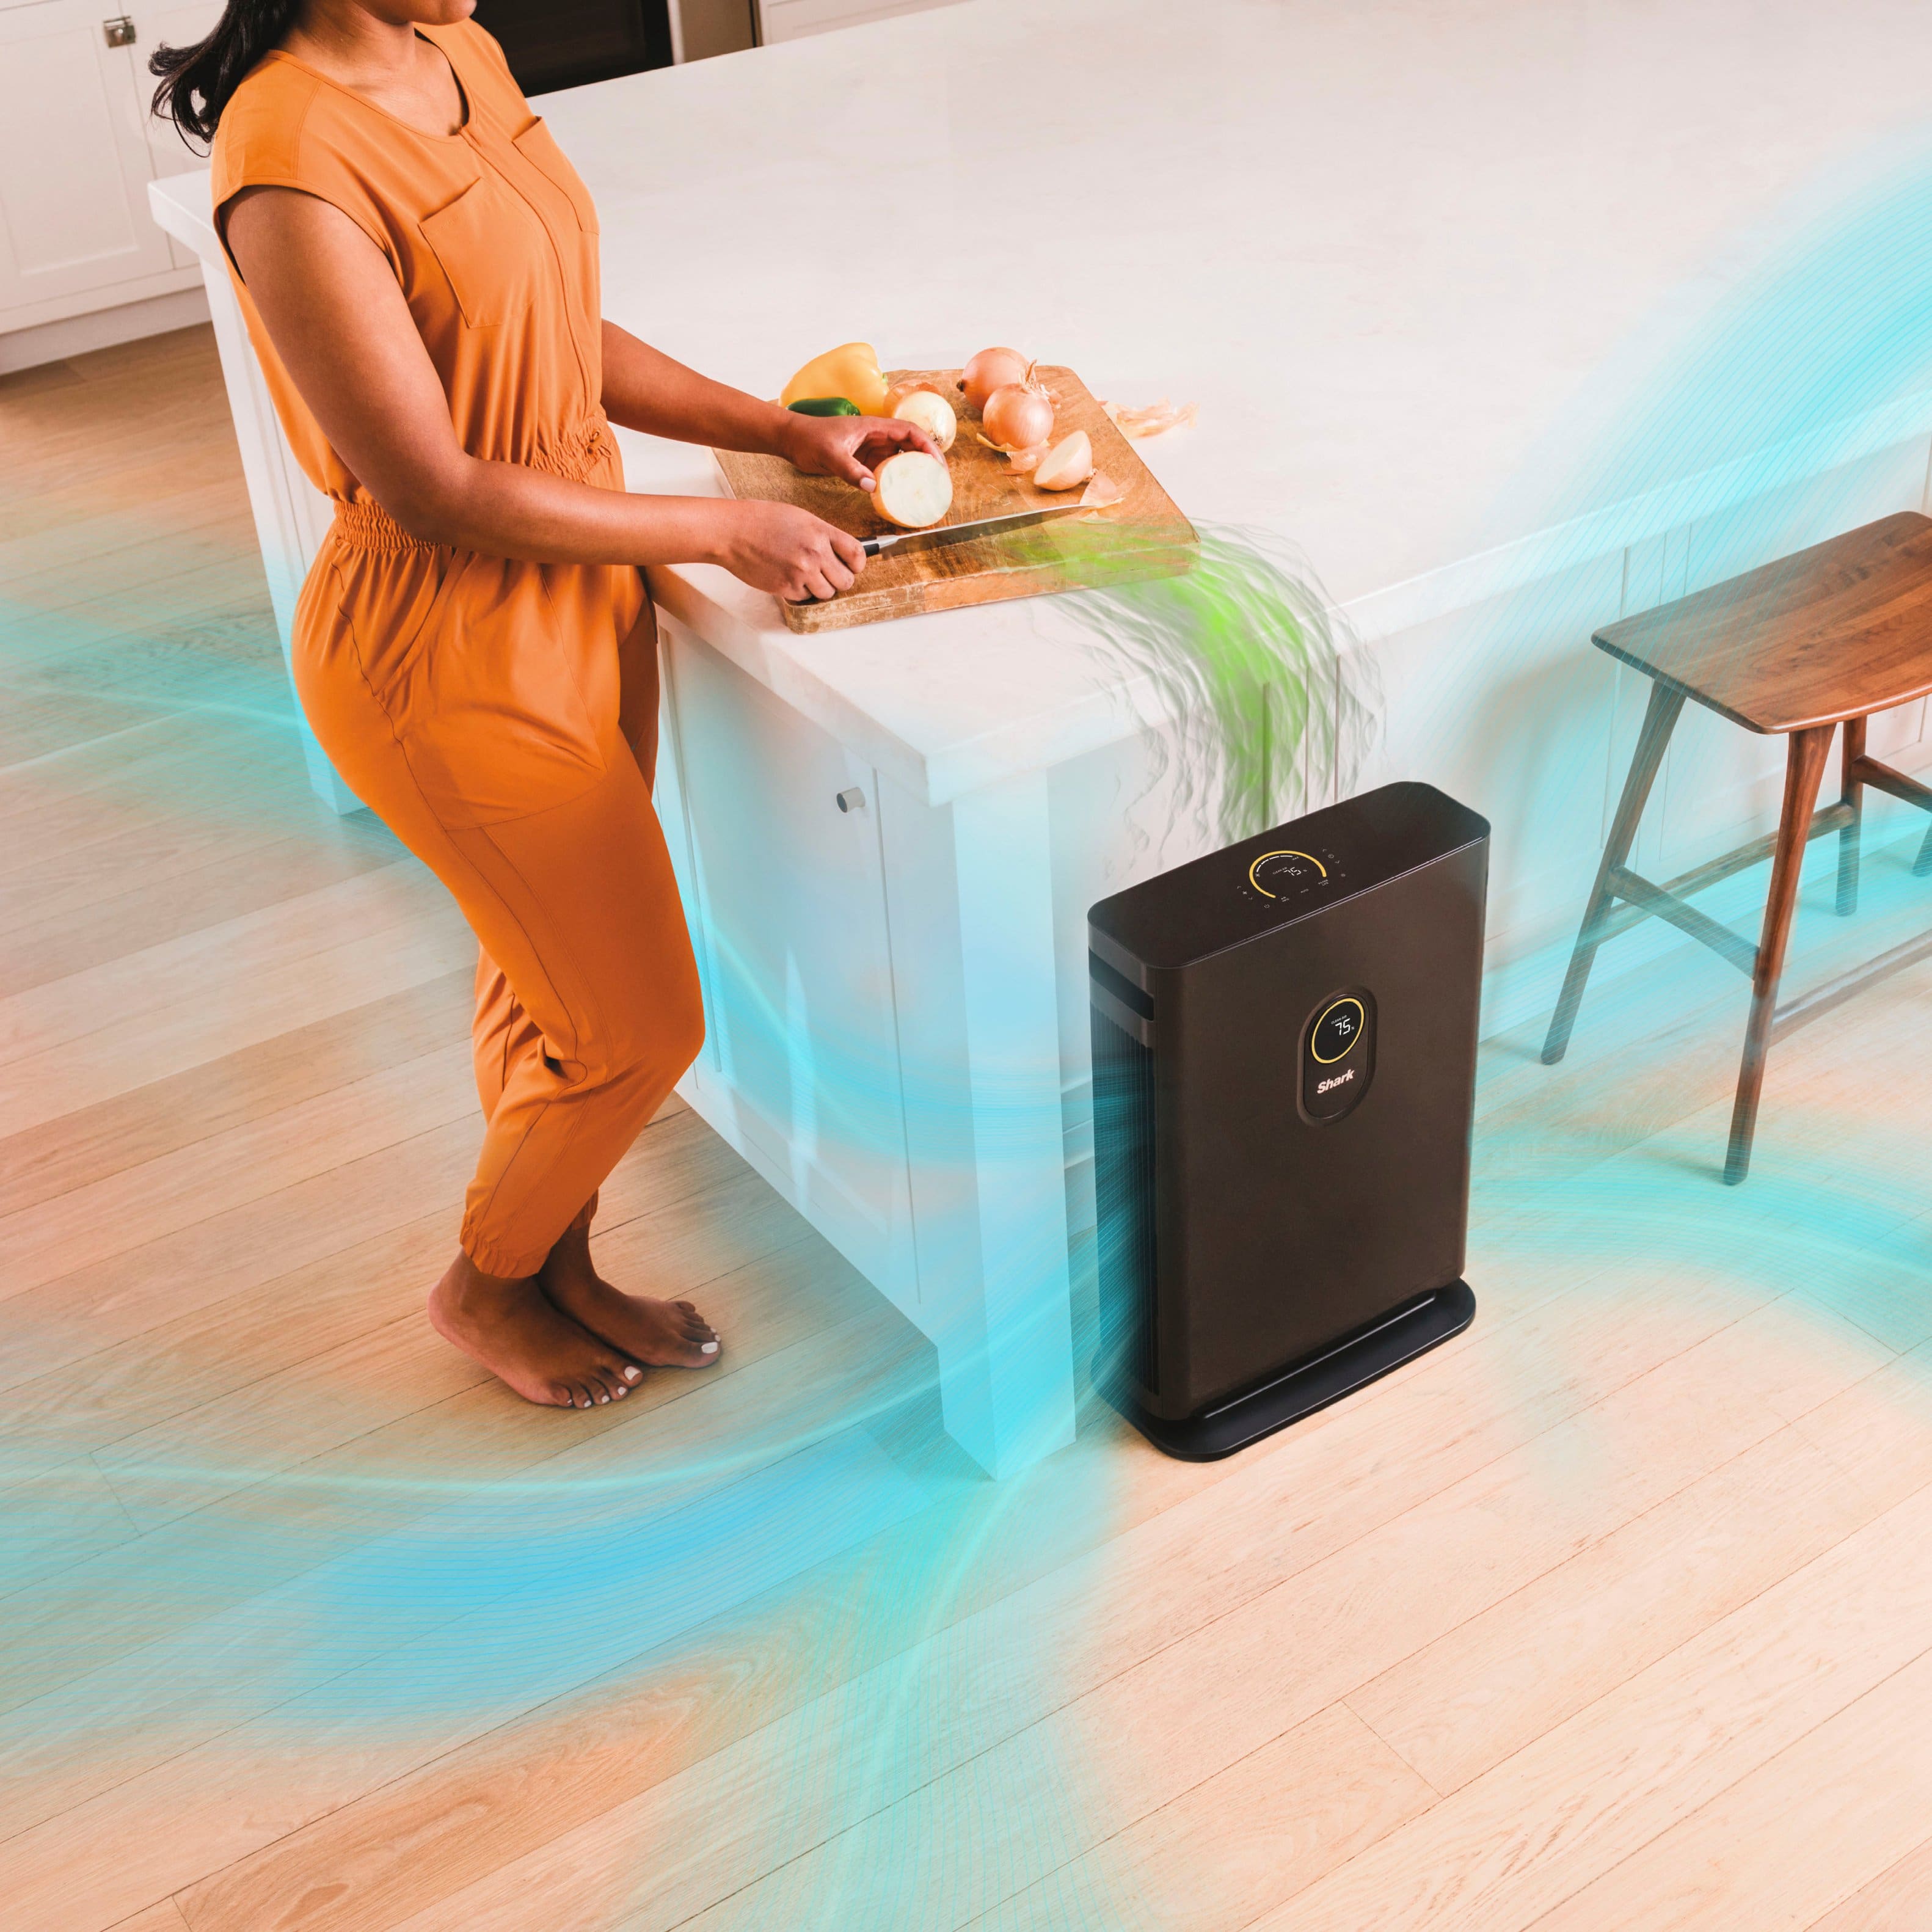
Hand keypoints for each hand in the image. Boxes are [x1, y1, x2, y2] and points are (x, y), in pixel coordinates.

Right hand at [717, 499, 867, 601]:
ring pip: (827, 593)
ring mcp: (800, 573)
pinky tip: (787, 576)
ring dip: (820, 588)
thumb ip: (822, 534)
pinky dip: (799, 591)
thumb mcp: (800, 517)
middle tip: (828, 575)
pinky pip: (805, 597)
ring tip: (805, 575)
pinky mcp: (786, 588)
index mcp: (820, 531)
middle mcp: (814, 553)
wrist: (732, 532)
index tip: (853, 566)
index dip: (857, 564)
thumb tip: (840, 551)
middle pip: (845, 581)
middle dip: (839, 579)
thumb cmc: (762, 520)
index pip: (856, 553)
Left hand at [778, 411, 938, 491]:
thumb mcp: (830, 454)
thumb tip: (872, 486)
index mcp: (874, 427)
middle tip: (938, 482)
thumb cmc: (810, 438)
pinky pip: (885, 471)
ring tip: (925, 489)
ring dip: (913, 472)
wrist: (793, 440)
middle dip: (927, 461)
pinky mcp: (863, 461)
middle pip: (910, 446)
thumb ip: (850, 470)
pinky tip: (899, 495)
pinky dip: (895, 481)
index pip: (910, 432)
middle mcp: (876, 437)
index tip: (937, 464)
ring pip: (900, 459)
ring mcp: (871, 449)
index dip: (927, 446)